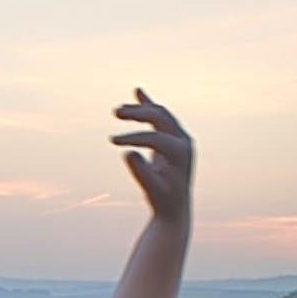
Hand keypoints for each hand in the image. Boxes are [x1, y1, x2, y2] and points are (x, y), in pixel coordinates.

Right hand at [112, 89, 192, 220]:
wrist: (175, 205)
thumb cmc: (162, 199)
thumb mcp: (151, 189)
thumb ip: (142, 172)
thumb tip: (129, 153)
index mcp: (181, 152)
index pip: (155, 137)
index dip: (133, 138)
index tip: (113, 141)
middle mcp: (184, 140)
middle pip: (160, 118)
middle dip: (138, 114)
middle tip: (116, 113)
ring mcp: (180, 137)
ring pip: (159, 114)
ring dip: (139, 109)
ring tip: (118, 111)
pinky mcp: (173, 138)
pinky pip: (160, 117)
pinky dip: (148, 105)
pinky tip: (138, 92)